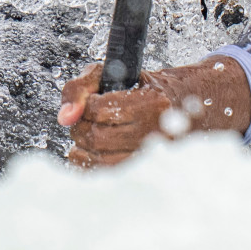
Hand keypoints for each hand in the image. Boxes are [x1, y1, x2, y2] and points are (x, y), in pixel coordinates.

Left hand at [58, 55, 250, 167]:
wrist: (187, 106)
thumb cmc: (145, 87)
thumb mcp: (115, 73)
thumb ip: (81, 87)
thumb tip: (63, 118)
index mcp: (153, 103)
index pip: (99, 109)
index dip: (85, 105)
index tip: (90, 102)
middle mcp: (156, 133)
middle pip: (95, 138)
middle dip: (81, 127)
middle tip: (85, 119)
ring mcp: (151, 159)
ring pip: (96, 161)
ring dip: (83, 147)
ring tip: (91, 134)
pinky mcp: (145, 175)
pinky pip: (103, 176)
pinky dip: (90, 164)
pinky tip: (95, 151)